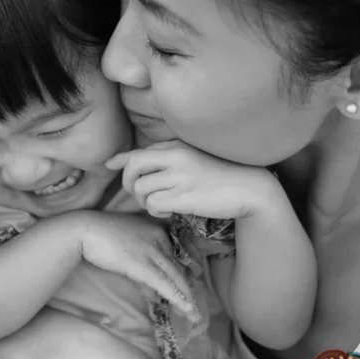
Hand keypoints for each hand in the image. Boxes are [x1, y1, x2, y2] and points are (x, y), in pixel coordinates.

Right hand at [73, 213, 200, 318]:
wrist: (84, 230)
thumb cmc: (101, 238)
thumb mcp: (126, 251)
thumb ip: (141, 270)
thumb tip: (154, 293)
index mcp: (156, 231)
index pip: (173, 258)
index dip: (180, 278)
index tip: (185, 292)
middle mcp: (159, 239)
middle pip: (178, 268)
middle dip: (187, 290)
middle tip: (195, 307)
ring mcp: (152, 251)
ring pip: (175, 277)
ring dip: (186, 298)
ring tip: (193, 315)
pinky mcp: (143, 265)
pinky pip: (165, 285)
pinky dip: (178, 298)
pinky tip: (186, 309)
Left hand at [107, 139, 282, 221]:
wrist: (250, 188)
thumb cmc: (222, 175)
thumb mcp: (194, 159)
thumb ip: (169, 159)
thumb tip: (141, 163)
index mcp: (177, 147)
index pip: (138, 152)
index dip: (120, 159)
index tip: (109, 164)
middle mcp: (176, 157)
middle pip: (133, 167)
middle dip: (128, 183)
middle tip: (139, 195)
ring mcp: (180, 176)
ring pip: (141, 189)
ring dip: (144, 201)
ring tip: (160, 205)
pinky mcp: (184, 196)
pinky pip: (154, 204)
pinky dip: (156, 210)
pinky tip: (169, 211)